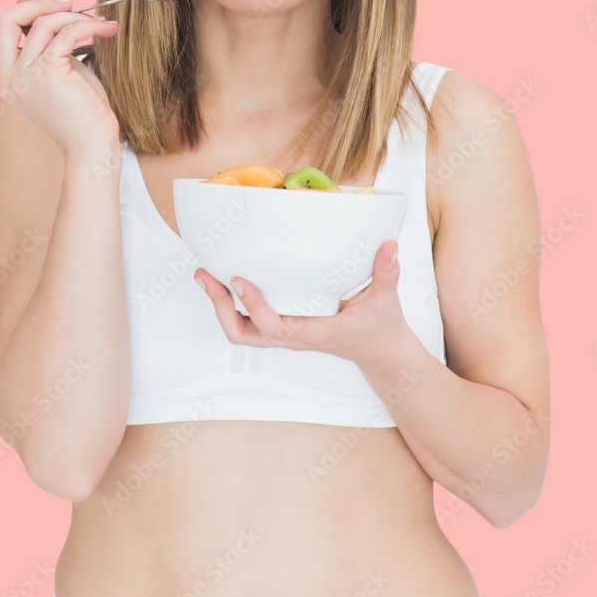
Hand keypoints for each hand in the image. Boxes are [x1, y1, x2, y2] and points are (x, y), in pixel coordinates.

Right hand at [0, 0, 120, 155]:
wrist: (93, 145)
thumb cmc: (79, 111)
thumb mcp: (53, 66)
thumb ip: (38, 37)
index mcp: (4, 78)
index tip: (26, 19)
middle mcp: (8, 77)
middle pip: (1, 19)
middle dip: (36, 3)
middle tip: (67, 5)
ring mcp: (25, 75)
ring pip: (41, 23)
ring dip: (75, 15)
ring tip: (99, 22)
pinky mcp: (49, 73)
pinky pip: (65, 32)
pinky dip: (89, 25)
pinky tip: (107, 29)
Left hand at [194, 240, 409, 367]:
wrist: (378, 351)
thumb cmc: (379, 327)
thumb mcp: (385, 300)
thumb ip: (387, 273)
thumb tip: (390, 246)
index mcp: (314, 332)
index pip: (275, 327)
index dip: (253, 306)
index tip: (238, 279)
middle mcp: (293, 336)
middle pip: (243, 334)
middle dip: (220, 307)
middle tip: (205, 275)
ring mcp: (285, 334)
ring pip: (241, 331)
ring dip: (220, 306)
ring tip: (206, 276)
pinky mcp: (283, 327)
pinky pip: (248, 322)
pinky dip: (232, 305)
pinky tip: (225, 280)